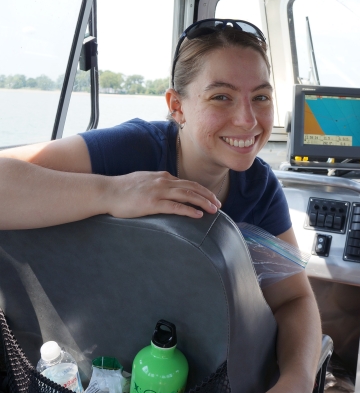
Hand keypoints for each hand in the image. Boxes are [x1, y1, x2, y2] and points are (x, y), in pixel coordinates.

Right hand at [106, 171, 221, 218]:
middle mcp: (163, 181)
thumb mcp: (144, 182)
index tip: (212, 198)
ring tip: (214, 210)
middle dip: (208, 196)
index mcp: (162, 177)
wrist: (107, 191)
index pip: (188, 182)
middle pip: (192, 187)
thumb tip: (167, 191)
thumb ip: (157, 184)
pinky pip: (175, 206)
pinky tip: (198, 215)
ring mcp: (158, 191)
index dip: (202, 190)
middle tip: (219, 204)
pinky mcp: (152, 203)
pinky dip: (189, 210)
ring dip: (203, 202)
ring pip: (187, 195)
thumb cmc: (123, 189)